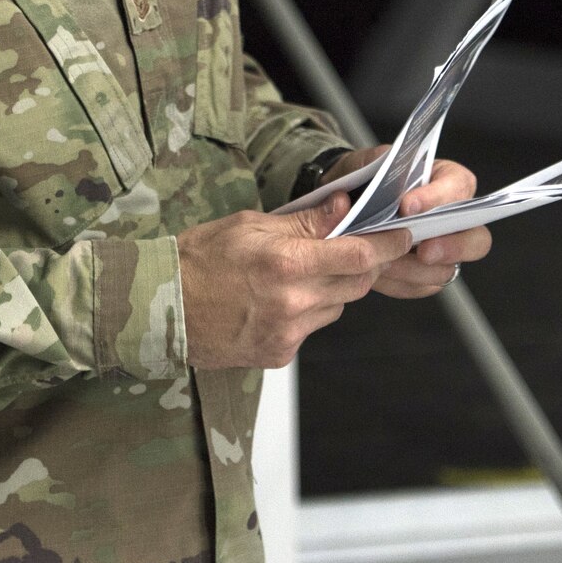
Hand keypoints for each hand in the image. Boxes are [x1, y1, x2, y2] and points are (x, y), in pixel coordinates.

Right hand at [177, 192, 415, 367]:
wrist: (159, 308)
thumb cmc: (198, 259)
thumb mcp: (251, 226)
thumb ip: (304, 222)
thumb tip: (343, 208)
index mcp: (286, 264)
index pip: (359, 256)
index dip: (388, 245)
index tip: (401, 236)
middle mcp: (292, 303)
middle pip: (356, 284)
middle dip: (362, 264)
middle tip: (352, 246)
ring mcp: (287, 334)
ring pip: (337, 307)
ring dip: (332, 288)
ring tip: (298, 272)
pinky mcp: (279, 354)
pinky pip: (311, 327)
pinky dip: (307, 310)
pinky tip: (278, 299)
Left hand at [320, 147, 493, 298]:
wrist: (343, 206)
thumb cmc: (363, 180)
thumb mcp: (367, 160)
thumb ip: (377, 160)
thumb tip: (385, 172)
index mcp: (445, 180)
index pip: (459, 186)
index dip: (439, 198)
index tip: (408, 206)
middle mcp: (451, 218)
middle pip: (477, 238)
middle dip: (452, 247)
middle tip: (423, 250)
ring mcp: (441, 250)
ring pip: (447, 270)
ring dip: (415, 269)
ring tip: (385, 262)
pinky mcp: (422, 274)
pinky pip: (421, 286)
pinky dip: (399, 283)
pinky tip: (378, 273)